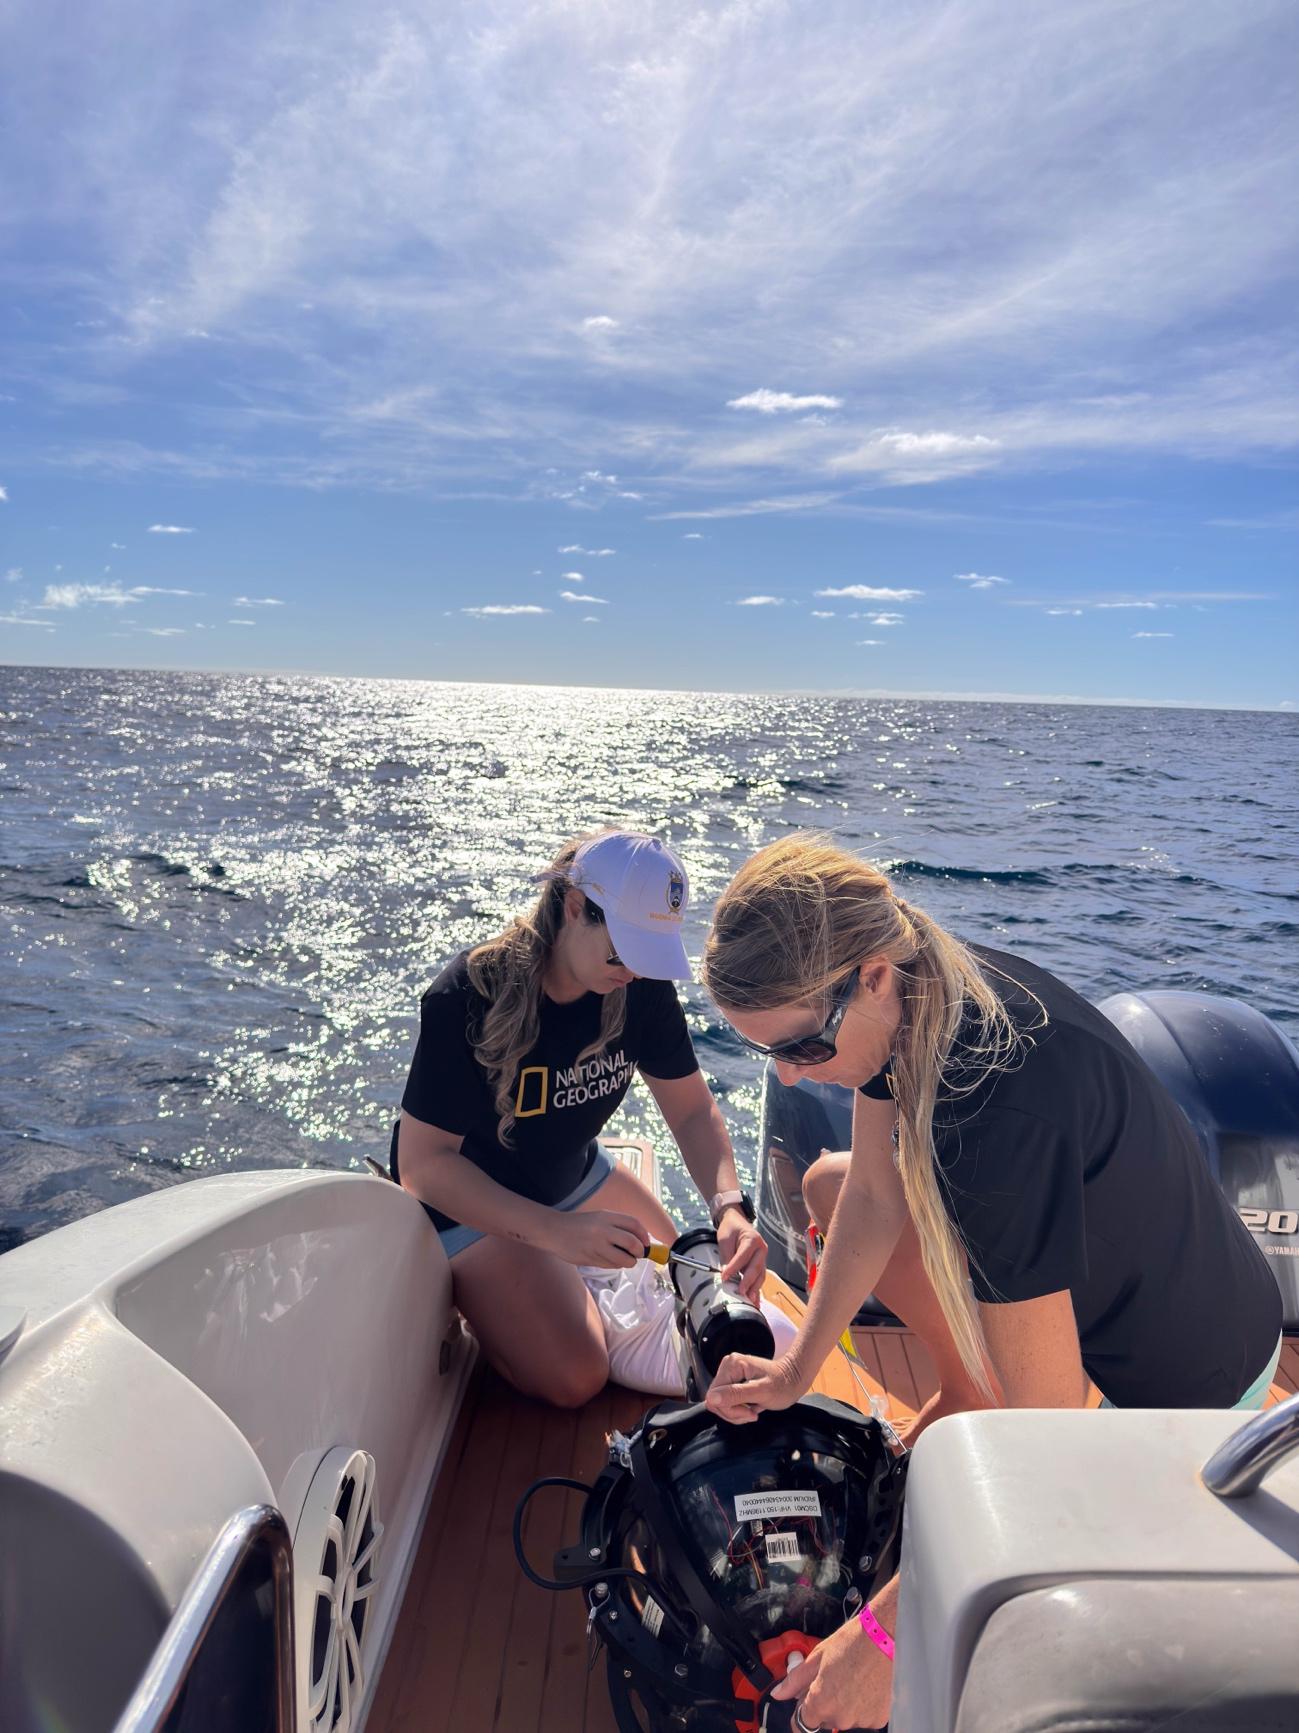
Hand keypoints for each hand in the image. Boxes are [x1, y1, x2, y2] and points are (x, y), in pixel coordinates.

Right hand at [546, 1208, 647, 1268]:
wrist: (554, 1230)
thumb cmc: (579, 1224)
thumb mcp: (599, 1217)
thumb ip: (617, 1226)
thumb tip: (639, 1240)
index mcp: (607, 1217)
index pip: (634, 1224)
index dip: (644, 1235)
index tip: (646, 1242)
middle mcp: (603, 1230)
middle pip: (632, 1243)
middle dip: (640, 1252)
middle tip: (638, 1254)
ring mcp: (596, 1246)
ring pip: (623, 1259)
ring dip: (629, 1262)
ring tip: (625, 1259)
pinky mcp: (590, 1259)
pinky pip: (610, 1265)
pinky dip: (615, 1265)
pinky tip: (610, 1260)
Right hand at [704, 1350, 805, 1423]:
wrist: (795, 1379)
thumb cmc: (783, 1384)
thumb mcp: (762, 1392)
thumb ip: (736, 1394)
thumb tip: (711, 1398)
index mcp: (732, 1365)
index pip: (714, 1395)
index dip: (730, 1409)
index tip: (749, 1412)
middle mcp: (727, 1367)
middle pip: (715, 1400)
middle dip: (734, 1412)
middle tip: (752, 1413)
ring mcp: (730, 1376)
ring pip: (720, 1404)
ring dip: (737, 1413)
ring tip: (753, 1411)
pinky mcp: (733, 1384)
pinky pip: (727, 1403)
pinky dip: (738, 1410)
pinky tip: (751, 1408)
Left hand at [716, 1207, 767, 1301]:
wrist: (736, 1221)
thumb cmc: (731, 1228)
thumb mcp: (725, 1239)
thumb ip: (726, 1256)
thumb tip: (726, 1274)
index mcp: (752, 1239)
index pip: (743, 1256)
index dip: (734, 1267)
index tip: (725, 1277)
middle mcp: (761, 1249)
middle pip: (756, 1267)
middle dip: (748, 1281)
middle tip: (740, 1292)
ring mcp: (762, 1257)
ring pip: (760, 1275)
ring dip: (754, 1288)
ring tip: (750, 1301)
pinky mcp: (760, 1265)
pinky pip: (759, 1278)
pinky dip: (756, 1289)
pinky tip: (755, 1301)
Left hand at [770, 1606, 892, 1729]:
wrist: (886, 1637)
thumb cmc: (852, 1642)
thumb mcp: (817, 1656)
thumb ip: (795, 1680)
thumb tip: (778, 1693)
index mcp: (820, 1702)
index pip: (802, 1725)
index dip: (801, 1712)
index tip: (804, 1702)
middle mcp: (840, 1717)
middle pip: (825, 1719)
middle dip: (824, 1703)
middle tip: (832, 1678)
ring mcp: (861, 1720)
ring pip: (845, 1717)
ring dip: (844, 1704)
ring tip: (852, 1678)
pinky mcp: (879, 1719)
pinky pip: (864, 1717)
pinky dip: (863, 1705)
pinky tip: (866, 1684)